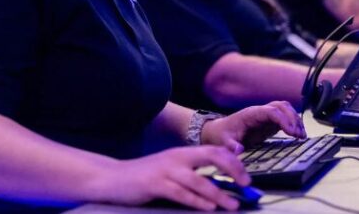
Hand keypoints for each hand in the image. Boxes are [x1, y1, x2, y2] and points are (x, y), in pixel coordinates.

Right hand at [108, 146, 246, 209]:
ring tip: (232, 205)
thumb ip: (191, 174)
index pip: (215, 150)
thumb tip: (219, 188)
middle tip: (246, 185)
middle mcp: (177, 158)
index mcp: (183, 153)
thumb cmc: (144, 177)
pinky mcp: (155, 184)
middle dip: (233, 170)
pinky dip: (197, 201)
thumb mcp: (170, 170)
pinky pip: (181, 193)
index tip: (246, 177)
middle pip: (212, 157)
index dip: (234, 162)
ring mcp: (166, 170)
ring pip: (199, 181)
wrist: (112, 178)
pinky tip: (209, 208)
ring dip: (218, 194)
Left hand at [202, 101, 305, 152]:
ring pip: (285, 109)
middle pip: (282, 106)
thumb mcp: (223, 142)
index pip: (271, 111)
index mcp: (251, 114)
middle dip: (293, 118)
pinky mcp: (269, 122)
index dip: (283, 119)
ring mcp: (266, 116)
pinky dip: (293, 123)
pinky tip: (298, 135)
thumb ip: (231, 146)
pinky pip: (285, 117)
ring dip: (295, 119)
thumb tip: (239, 150)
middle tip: (298, 135)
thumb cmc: (222, 135)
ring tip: (301, 135)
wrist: (219, 131)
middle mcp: (260, 112)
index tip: (291, 132)